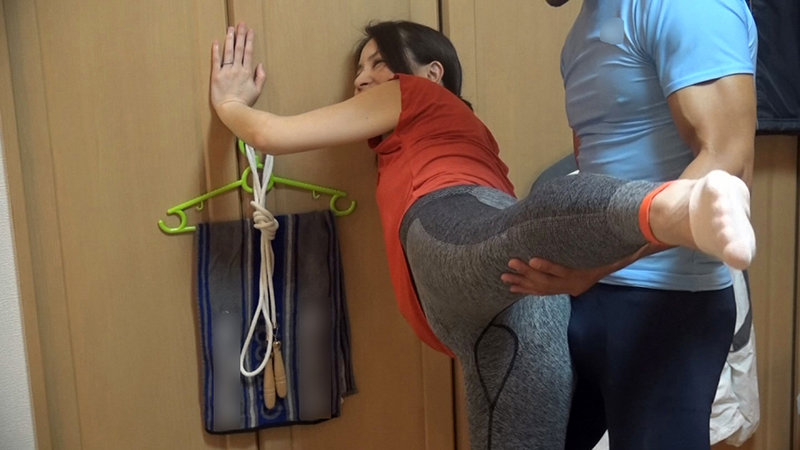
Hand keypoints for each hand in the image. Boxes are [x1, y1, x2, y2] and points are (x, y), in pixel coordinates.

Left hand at [210, 23, 266, 112]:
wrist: (232, 110)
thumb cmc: (245, 103)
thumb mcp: (257, 91)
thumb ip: (260, 77)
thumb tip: (260, 65)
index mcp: (247, 72)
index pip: (249, 52)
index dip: (249, 40)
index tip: (249, 31)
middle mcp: (237, 69)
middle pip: (239, 49)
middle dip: (240, 35)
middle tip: (241, 24)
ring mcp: (226, 71)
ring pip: (229, 52)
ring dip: (230, 39)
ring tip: (230, 29)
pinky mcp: (216, 75)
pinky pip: (216, 61)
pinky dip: (216, 51)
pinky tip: (216, 42)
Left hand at [500, 245, 656, 296]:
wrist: (625, 254)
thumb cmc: (614, 244)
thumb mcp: (608, 240)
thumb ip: (599, 234)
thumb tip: (592, 211)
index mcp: (586, 273)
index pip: (564, 271)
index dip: (548, 267)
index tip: (532, 259)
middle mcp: (577, 283)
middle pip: (548, 281)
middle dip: (527, 273)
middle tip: (510, 263)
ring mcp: (571, 287)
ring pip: (543, 288)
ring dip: (523, 283)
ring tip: (506, 278)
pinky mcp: (566, 288)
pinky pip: (545, 291)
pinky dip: (529, 289)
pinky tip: (515, 288)